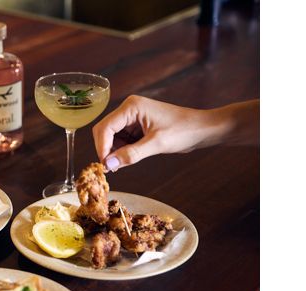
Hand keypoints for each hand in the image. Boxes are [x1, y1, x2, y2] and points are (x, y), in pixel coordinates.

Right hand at [92, 96, 258, 170]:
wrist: (203, 129)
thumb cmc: (184, 131)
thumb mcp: (157, 144)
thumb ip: (131, 154)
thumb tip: (108, 165)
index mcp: (131, 107)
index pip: (105, 127)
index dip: (102, 147)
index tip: (105, 166)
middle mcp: (128, 109)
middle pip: (104, 131)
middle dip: (106, 149)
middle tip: (112, 168)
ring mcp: (132, 117)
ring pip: (111, 137)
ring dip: (114, 152)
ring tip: (123, 164)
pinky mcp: (137, 126)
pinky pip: (122, 140)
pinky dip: (122, 151)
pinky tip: (129, 159)